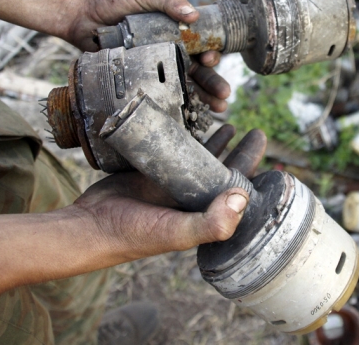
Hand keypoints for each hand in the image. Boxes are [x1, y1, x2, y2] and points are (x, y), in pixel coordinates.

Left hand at [66, 0, 229, 111]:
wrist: (79, 13)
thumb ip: (168, 0)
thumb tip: (193, 16)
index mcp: (174, 32)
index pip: (201, 46)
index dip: (211, 55)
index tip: (211, 59)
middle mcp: (167, 51)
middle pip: (197, 71)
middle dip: (213, 84)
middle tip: (224, 96)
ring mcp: (153, 67)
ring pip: (183, 86)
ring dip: (202, 99)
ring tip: (216, 109)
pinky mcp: (137, 80)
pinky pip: (158, 94)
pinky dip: (174, 106)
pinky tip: (188, 115)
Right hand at [74, 126, 265, 259]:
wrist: (89, 224)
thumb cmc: (133, 235)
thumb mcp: (176, 233)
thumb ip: (211, 222)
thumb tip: (242, 197)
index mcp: (202, 215)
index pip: (236, 193)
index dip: (252, 175)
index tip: (269, 159)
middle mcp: (190, 200)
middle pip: (223, 172)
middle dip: (242, 153)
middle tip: (257, 132)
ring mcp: (172, 185)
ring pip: (201, 159)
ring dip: (218, 143)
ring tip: (232, 125)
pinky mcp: (153, 171)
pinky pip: (175, 149)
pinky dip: (187, 136)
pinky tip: (196, 123)